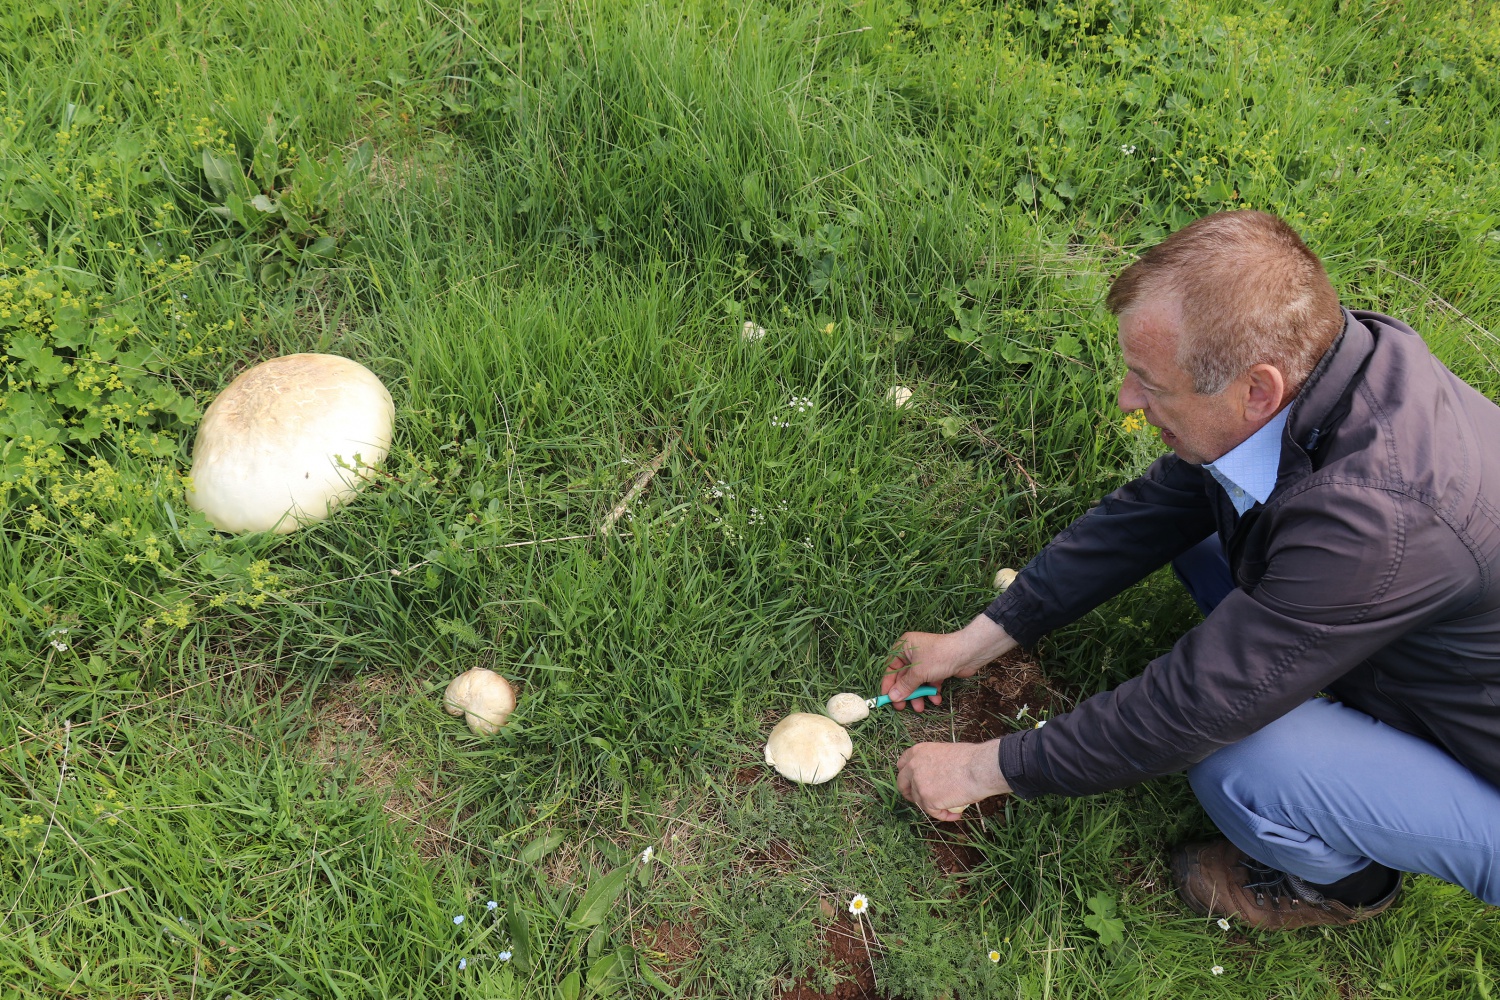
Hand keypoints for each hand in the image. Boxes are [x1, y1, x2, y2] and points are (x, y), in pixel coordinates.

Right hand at [881, 614, 1016, 712]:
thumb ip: (905, 686)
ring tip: (921, 707)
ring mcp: (925, 661)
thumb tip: (892, 697)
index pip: (890, 667)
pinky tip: (936, 698)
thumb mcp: (919, 672)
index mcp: (904, 647)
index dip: (888, 684)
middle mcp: (913, 653)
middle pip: (904, 676)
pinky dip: (931, 691)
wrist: (968, 653)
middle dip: (905, 692)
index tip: (886, 699)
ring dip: (919, 695)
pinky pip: (929, 681)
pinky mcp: (937, 668)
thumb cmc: (939, 657)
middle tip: (902, 707)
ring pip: (917, 681)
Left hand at [896, 739, 1010, 820]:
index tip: (913, 783)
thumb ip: (933, 763)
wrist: (980, 768)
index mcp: (918, 752)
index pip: (902, 765)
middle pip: (902, 784)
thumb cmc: (971, 759)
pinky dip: (944, 815)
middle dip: (910, 794)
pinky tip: (956, 814)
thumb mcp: (945, 753)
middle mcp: (914, 766)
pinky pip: (933, 812)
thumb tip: (934, 775)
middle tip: (924, 801)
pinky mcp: (927, 799)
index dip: (907, 776)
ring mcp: (919, 784)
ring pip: (920, 801)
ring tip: (953, 807)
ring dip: (933, 806)